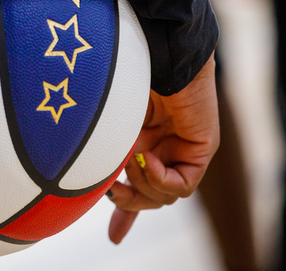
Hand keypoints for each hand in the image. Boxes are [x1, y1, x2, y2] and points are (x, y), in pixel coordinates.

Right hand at [106, 53, 219, 243]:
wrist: (151, 50)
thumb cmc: (120, 75)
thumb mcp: (104, 124)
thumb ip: (101, 153)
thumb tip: (84, 184)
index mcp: (138, 140)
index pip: (136, 186)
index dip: (125, 213)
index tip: (113, 236)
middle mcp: (161, 147)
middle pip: (150, 197)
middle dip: (129, 204)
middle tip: (112, 192)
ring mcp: (181, 148)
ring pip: (165, 196)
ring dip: (142, 188)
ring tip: (129, 164)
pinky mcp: (201, 147)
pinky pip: (183, 184)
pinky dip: (161, 180)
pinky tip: (146, 161)